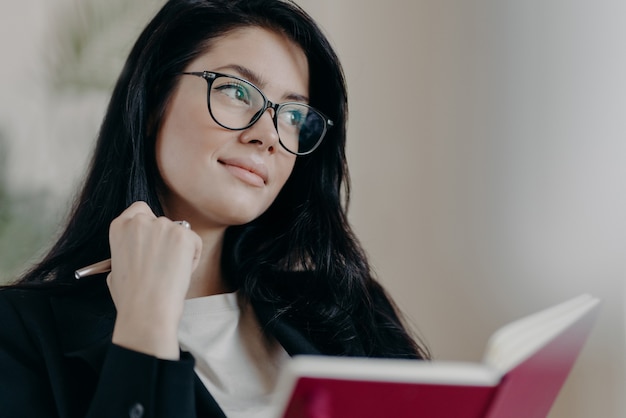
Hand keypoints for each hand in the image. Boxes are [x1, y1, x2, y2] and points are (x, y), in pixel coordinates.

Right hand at [107, 201, 201, 359]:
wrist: (147, 310)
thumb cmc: (131, 297)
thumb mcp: (116, 269)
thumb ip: (127, 251)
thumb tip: (139, 251)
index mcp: (119, 227)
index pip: (139, 210)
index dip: (149, 224)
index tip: (152, 239)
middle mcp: (141, 221)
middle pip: (162, 222)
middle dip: (166, 240)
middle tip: (164, 264)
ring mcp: (163, 226)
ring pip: (180, 232)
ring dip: (179, 249)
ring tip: (169, 273)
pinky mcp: (183, 235)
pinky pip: (194, 242)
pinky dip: (192, 257)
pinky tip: (179, 273)